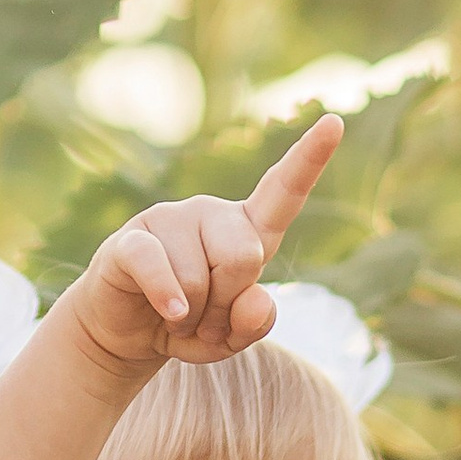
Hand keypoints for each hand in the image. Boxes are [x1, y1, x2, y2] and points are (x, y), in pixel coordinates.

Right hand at [63, 117, 340, 379]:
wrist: (126, 333)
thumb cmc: (188, 324)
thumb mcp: (229, 337)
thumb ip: (254, 323)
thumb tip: (257, 297)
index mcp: (246, 230)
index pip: (283, 192)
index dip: (309, 158)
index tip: (334, 122)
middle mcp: (211, 214)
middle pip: (245, 256)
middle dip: (226, 303)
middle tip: (204, 317)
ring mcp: (170, 218)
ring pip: (200, 279)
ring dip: (191, 314)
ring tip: (176, 313)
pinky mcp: (133, 237)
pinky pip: (158, 267)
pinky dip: (166, 297)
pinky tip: (167, 311)